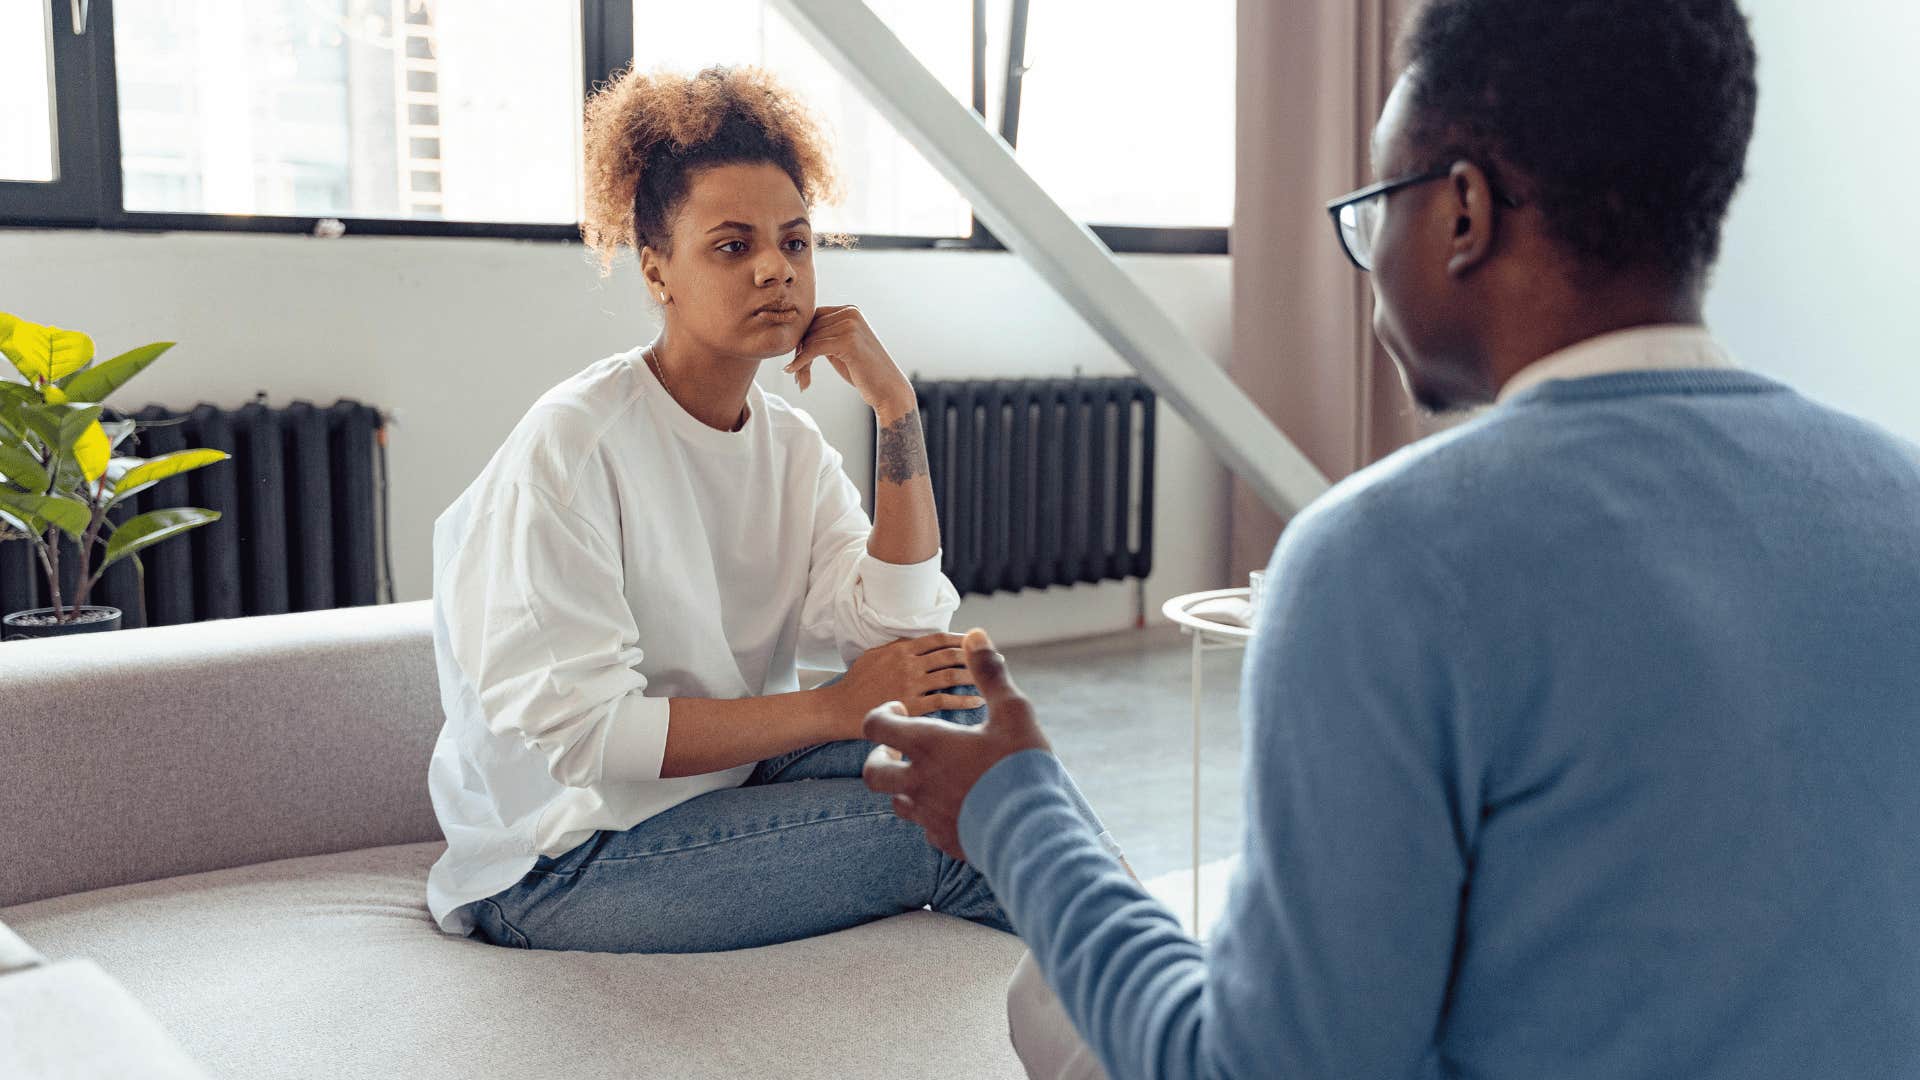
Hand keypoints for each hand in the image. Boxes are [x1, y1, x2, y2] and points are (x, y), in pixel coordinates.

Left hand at [783, 305, 914, 416]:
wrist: (889, 390)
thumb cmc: (864, 372)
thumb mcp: (841, 347)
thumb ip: (824, 336)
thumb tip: (795, 334)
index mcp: (850, 311)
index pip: (813, 318)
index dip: (801, 339)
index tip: (796, 361)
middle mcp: (851, 313)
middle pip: (809, 328)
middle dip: (799, 352)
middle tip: (797, 376)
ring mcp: (850, 325)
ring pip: (809, 340)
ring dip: (800, 362)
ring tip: (801, 381)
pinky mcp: (848, 341)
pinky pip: (814, 349)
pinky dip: (801, 362)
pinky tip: (793, 372)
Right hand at [826, 632, 985, 738]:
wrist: (839, 708)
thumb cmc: (857, 682)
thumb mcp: (876, 655)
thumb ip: (900, 647)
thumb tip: (922, 642)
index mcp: (902, 647)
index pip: (939, 638)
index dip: (963, 639)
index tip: (980, 641)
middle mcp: (909, 663)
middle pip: (950, 655)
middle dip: (977, 656)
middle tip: (998, 659)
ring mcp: (911, 684)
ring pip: (951, 675)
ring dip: (975, 677)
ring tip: (991, 681)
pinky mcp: (911, 706)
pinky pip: (944, 700)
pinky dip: (964, 700)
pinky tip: (977, 701)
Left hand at [861, 628, 1051, 860]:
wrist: (1033, 832)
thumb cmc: (1021, 766)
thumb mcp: (1012, 711)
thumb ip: (989, 673)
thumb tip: (976, 635)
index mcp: (928, 746)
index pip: (876, 726)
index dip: (881, 714)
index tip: (900, 709)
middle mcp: (918, 782)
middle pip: (873, 772)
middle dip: (879, 757)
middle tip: (900, 748)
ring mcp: (928, 816)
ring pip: (897, 801)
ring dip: (905, 786)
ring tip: (930, 776)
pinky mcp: (944, 841)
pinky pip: (925, 827)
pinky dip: (931, 814)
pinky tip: (954, 806)